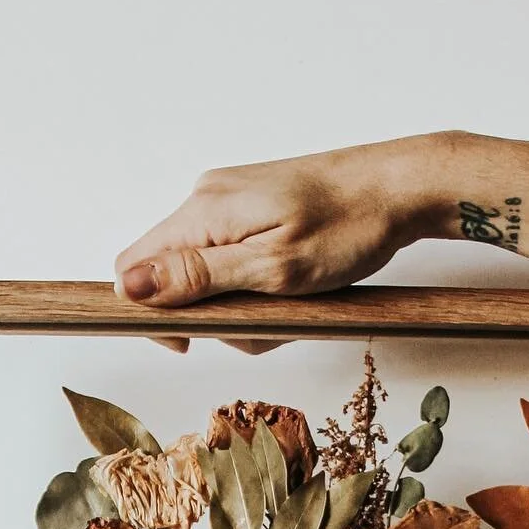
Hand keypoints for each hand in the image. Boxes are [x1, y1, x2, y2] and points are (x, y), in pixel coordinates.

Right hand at [113, 136, 441, 349]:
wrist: (397, 188)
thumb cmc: (347, 227)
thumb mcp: (272, 268)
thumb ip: (198, 278)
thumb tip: (131, 287)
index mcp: (203, 213)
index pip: (134, 270)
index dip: (155, 315)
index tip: (196, 340)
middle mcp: (206, 200)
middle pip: (173, 278)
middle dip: (214, 316)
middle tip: (268, 318)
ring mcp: (230, 203)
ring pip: (207, 276)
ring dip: (244, 305)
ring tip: (292, 301)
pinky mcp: (252, 209)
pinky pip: (233, 261)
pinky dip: (258, 286)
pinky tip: (293, 287)